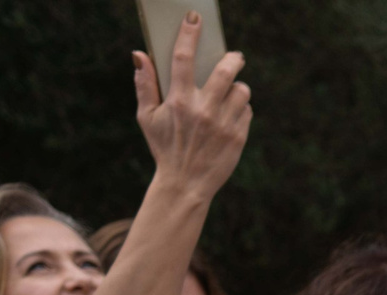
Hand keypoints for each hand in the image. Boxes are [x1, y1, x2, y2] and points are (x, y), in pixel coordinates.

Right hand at [132, 14, 250, 201]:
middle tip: (234, 56)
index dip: (189, 34)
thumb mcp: (146, 117)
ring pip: (241, 90)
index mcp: (178, 100)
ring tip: (230, 91)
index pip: (183, 58)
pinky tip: (231, 114)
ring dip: (238, 86)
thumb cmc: (164, 147)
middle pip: (225, 70)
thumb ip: (144, 85)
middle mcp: (203, 110)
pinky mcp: (239, 137)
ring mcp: (224, 124)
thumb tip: (139, 54)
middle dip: (232, 58)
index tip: (195, 18)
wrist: (186, 184)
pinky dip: (241, 108)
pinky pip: (247, 110)